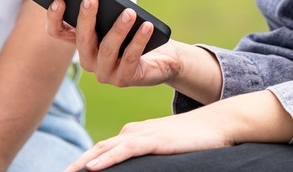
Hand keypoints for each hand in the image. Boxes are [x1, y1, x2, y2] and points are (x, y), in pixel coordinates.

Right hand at [45, 0, 181, 87]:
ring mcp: (104, 72)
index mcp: (82, 43)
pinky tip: (146, 26)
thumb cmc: (134, 34)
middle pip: (82, 39)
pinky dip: (138, 40)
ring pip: (107, 49)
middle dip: (86, 17)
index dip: (54, 17)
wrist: (161, 60)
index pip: (58, 32)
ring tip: (129, 13)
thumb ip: (105, 10)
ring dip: (118, 29)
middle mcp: (88, 60)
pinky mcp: (124, 79)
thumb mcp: (116, 19)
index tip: (59, 0)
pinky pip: (130, 58)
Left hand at [63, 109, 231, 171]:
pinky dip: (107, 158)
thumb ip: (145, 154)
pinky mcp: (153, 141)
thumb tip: (131, 169)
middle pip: (97, 148)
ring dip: (84, 162)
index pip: (101, 148)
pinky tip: (93, 167)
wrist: (215, 124)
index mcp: (131, 134)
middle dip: (77, 163)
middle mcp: (131, 132)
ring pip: (106, 148)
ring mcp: (141, 135)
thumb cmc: (191, 139)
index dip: (83, 162)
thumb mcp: (162, 148)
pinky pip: (124, 150)